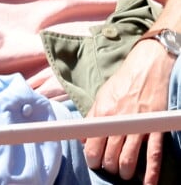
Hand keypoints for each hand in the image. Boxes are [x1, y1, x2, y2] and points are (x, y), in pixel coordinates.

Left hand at [84, 40, 173, 183]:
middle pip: (110, 157)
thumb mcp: (103, 94)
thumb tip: (83, 136)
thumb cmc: (124, 80)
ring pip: (127, 161)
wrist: (148, 66)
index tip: (94, 162)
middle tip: (111, 166)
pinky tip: (147, 183)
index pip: (92, 145)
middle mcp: (119, 121)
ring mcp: (138, 126)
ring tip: (124, 172)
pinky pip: (153, 157)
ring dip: (124, 171)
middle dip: (109, 167)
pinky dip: (150, 174)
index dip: (92, 158)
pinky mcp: (155, 128)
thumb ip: (92, 116)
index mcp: (104, 113)